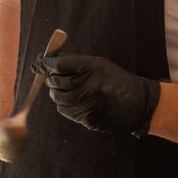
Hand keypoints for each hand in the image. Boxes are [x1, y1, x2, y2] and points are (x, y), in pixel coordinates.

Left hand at [36, 54, 159, 134]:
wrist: (137, 104)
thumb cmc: (115, 80)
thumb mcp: (99, 64)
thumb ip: (74, 61)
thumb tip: (47, 59)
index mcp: (92, 68)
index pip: (59, 64)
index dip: (45, 63)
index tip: (39, 63)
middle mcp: (89, 86)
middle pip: (55, 81)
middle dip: (51, 78)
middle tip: (53, 77)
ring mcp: (87, 104)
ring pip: (57, 98)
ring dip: (57, 93)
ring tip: (68, 89)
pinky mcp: (87, 118)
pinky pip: (65, 111)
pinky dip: (65, 105)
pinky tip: (75, 101)